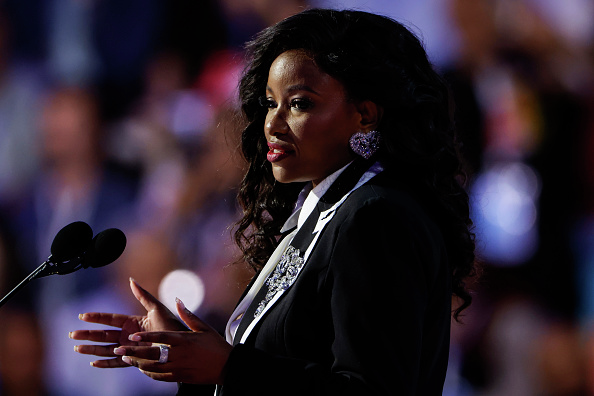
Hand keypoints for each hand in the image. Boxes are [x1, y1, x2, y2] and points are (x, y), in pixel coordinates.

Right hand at [70, 278, 186, 367]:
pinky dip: (106, 363)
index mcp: (133, 322)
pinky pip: (117, 363)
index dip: (96, 317)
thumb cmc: (172, 325)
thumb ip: (143, 295)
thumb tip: (131, 279)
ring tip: (77, 349)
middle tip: (72, 335)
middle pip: (104, 335)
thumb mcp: (157, 308)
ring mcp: (130, 347)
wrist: (181, 345)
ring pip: (107, 349)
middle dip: (88, 335)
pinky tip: (93, 363)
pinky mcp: (135, 359)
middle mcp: (129, 335)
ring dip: (92, 349)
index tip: (82, 316)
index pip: (111, 319)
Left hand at [112, 298, 231, 383]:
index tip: (133, 335)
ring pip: (153, 367)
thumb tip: (178, 299)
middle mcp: (179, 354)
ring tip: (125, 359)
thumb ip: (188, 315)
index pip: (161, 337)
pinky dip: (148, 373)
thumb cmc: (216, 345)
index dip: (146, 336)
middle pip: (152, 354)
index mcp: (184, 340)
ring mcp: (179, 367)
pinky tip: (141, 369)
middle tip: (119, 350)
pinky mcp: (180, 377)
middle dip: (133, 352)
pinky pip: (160, 376)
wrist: (227, 367)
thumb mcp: (204, 328)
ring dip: (137, 363)